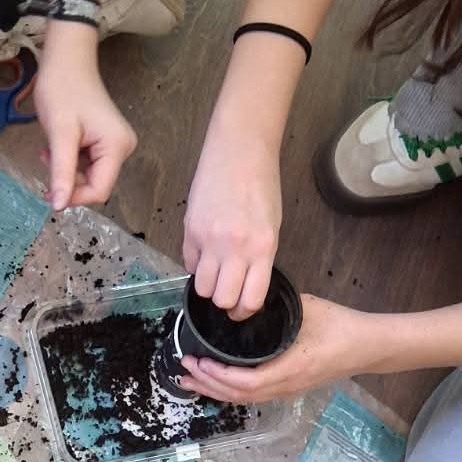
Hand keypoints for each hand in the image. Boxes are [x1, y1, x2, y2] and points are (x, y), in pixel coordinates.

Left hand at [33, 27, 135, 210]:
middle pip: (94, 184)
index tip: (49, 190)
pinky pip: (86, 164)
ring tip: (50, 149)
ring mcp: (115, 144)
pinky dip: (68, 161)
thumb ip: (62, 172)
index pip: (99, 191)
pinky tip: (56, 146)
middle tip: (47, 159)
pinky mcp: (105, 141)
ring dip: (65, 170)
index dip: (74, 196)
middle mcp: (122, 148)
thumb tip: (59, 207)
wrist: (66, 59)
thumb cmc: (63, 89)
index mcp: (117, 147)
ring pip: (87, 176)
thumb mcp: (60, 134)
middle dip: (68, 180)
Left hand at [177, 294, 382, 404]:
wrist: (367, 345)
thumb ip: (274, 310)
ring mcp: (287, 390)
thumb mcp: (306, 310)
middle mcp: (285, 386)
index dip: (217, 376)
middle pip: (238, 396)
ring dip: (216, 389)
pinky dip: (230, 389)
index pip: (244, 383)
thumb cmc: (340, 326)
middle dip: (207, 384)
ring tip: (192, 379)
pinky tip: (218, 381)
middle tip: (184, 370)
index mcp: (289, 370)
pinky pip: (253, 395)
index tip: (197, 361)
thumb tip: (244, 302)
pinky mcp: (289, 388)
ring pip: (244, 399)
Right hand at [183, 134, 281, 318]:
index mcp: (262, 247)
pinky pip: (189, 264)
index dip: (244, 311)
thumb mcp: (271, 226)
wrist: (239, 150)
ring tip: (215, 272)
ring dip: (208, 286)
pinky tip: (205, 252)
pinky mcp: (190, 230)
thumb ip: (259, 258)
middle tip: (228, 291)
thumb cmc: (261, 185)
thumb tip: (243, 285)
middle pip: (222, 299)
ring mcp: (209, 240)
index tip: (242, 308)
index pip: (249, 300)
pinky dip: (196, 265)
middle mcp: (235, 247)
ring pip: (202, 288)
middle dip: (225, 300)